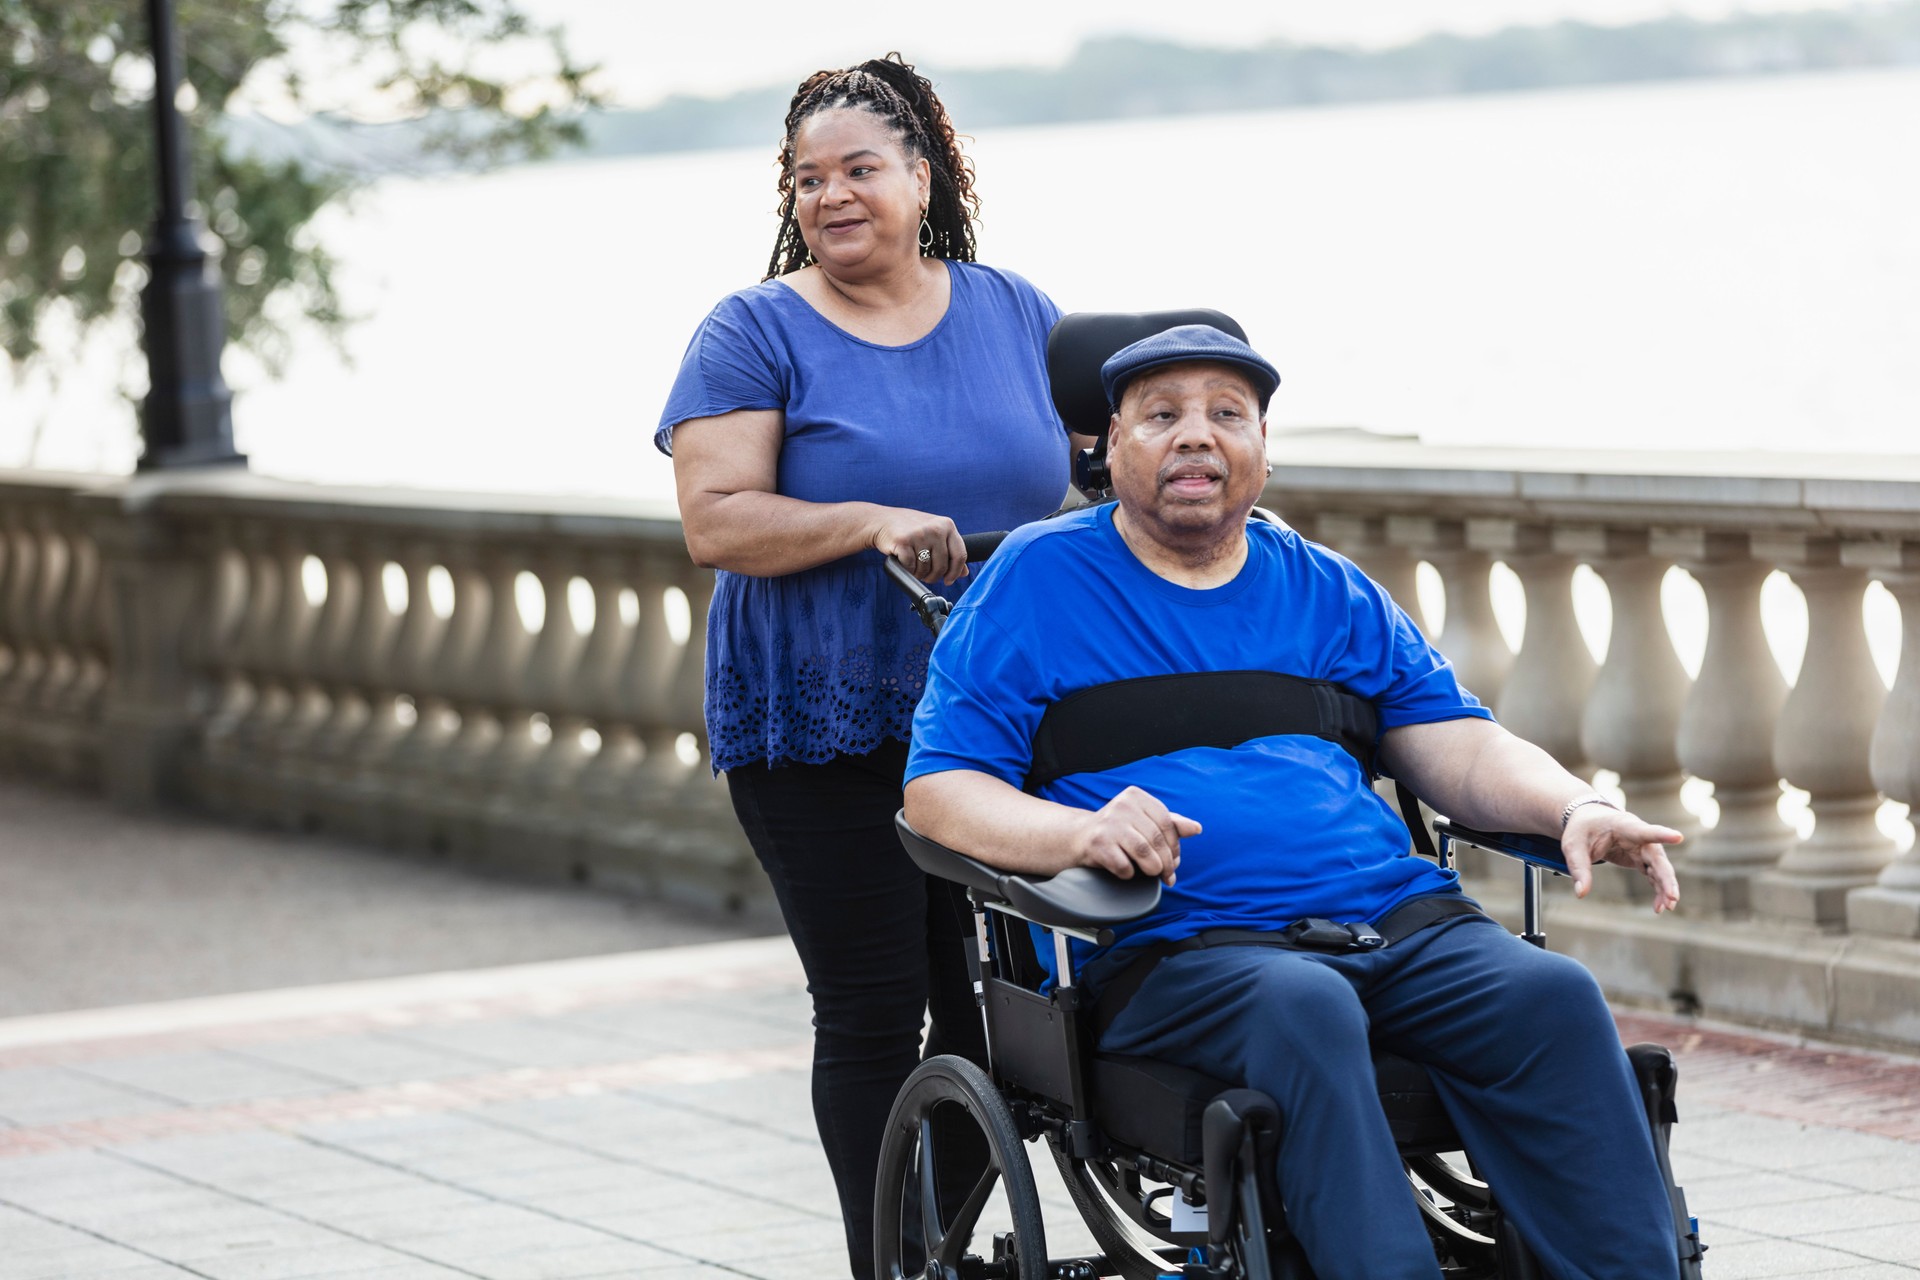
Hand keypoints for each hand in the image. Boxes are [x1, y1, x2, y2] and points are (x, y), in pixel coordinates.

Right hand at [870, 508, 966, 584]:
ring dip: (919, 574)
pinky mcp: (903, 541)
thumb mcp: (934, 534)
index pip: (960, 555)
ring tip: (914, 566)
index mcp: (947, 525)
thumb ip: (950, 551)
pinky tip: (905, 563)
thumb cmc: (911, 529)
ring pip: (926, 569)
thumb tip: (964, 572)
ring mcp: (919, 534)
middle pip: (942, 566)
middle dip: (933, 576)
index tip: (948, 580)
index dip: (955, 572)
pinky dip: (908, 570)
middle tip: (926, 576)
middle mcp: (935, 528)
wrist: (882, 521)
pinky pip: (911, 567)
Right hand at [1070, 786, 1198, 885]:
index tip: (1175, 860)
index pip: (1167, 822)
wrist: (1080, 837)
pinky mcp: (1097, 843)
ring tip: (1151, 873)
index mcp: (1136, 796)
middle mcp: (1122, 805)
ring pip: (1144, 853)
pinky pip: (1124, 866)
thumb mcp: (1144, 821)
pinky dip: (1129, 873)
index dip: (1175, 845)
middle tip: (1168, 875)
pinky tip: (1126, 870)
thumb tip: (1196, 828)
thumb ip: (1171, 824)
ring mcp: (1108, 824)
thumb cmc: (1118, 830)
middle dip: (1167, 862)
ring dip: (1152, 869)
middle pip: (1157, 839)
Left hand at [1561, 806, 1682, 912]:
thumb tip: (1581, 893)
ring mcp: (1643, 848)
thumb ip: (1579, 868)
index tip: (1679, 837)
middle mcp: (1640, 837)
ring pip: (1660, 869)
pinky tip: (1659, 906)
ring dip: (1665, 888)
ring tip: (1667, 908)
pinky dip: (1658, 889)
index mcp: (1624, 826)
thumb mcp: (1573, 846)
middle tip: (1673, 897)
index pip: (1645, 831)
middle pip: (1658, 857)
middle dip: (1666, 878)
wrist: (1589, 821)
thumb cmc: (1583, 829)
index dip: (1662, 835)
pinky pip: (1654, 875)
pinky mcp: (1641, 859)